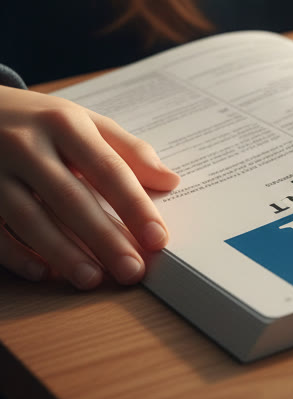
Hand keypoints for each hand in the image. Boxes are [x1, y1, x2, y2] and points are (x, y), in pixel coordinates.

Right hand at [0, 87, 179, 286]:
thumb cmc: (39, 119)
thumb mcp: (83, 120)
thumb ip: (127, 150)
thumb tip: (170, 180)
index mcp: (65, 124)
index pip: (108, 169)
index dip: (134, 206)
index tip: (158, 238)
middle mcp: (27, 145)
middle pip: (71, 199)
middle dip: (104, 239)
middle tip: (132, 269)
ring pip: (30, 218)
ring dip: (63, 253)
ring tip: (93, 279)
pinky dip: (16, 254)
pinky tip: (42, 272)